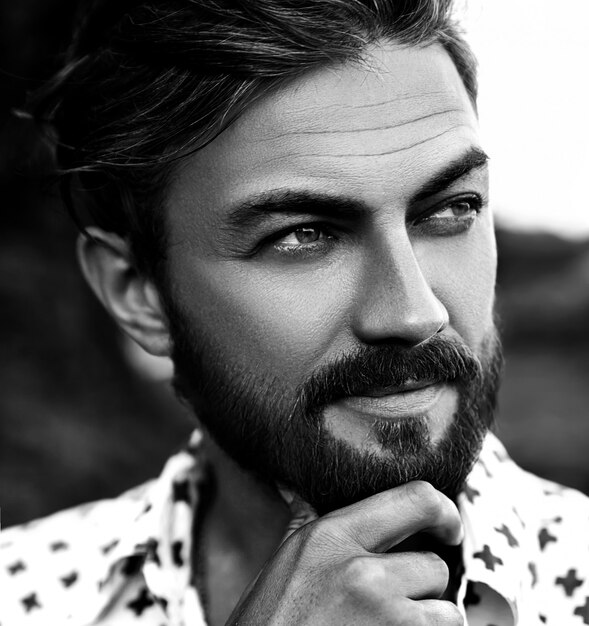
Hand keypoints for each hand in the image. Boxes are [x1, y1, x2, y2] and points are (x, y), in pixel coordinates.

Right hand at [227, 481, 463, 624]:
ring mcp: (386, 620)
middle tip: (399, 598)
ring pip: (446, 614)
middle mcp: (363, 573)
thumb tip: (301, 492)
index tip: (447, 526)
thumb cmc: (267, 625)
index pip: (415, 499)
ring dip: (427, 623)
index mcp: (332, 537)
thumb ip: (302, 523)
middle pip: (435, 566)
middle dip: (423, 585)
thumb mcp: (282, 564)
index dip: (444, 510)